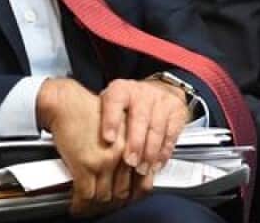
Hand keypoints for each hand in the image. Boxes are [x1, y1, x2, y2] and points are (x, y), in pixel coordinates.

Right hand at [36, 78, 130, 216]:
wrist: (70, 104)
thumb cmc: (91, 113)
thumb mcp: (120, 130)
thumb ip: (128, 150)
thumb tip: (131, 174)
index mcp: (135, 146)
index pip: (142, 181)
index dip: (134, 195)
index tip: (127, 199)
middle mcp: (123, 155)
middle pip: (123, 192)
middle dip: (114, 204)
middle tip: (106, 206)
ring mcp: (105, 161)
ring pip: (105, 197)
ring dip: (96, 207)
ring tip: (91, 208)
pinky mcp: (85, 165)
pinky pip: (85, 195)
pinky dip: (80, 205)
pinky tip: (77, 206)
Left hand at [98, 78, 189, 194]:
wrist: (160, 90)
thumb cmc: (128, 105)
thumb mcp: (110, 105)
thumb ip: (100, 122)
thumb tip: (82, 153)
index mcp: (121, 90)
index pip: (115, 102)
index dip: (111, 120)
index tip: (108, 139)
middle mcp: (142, 93)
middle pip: (140, 118)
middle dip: (135, 142)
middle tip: (129, 161)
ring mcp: (162, 101)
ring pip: (157, 129)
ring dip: (150, 152)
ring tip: (142, 169)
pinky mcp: (177, 111)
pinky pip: (171, 134)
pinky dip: (164, 152)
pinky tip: (156, 164)